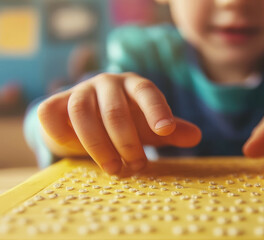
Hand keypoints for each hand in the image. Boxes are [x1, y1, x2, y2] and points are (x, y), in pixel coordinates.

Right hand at [38, 72, 200, 173]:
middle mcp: (107, 83)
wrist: (86, 120)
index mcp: (134, 85)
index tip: (165, 130)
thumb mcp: (150, 126)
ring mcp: (79, 91)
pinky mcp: (54, 103)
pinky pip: (51, 114)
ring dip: (98, 145)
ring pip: (83, 114)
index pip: (147, 92)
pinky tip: (73, 150)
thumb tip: (197, 136)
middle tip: (136, 166)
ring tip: (113, 169)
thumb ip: (172, 131)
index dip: (156, 110)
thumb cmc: (126, 122)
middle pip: (115, 110)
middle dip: (127, 142)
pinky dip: (60, 132)